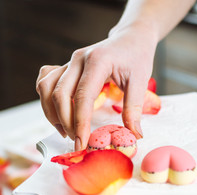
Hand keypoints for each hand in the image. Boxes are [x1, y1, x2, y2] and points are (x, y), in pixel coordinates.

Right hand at [36, 27, 156, 150]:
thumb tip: (134, 135)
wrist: (131, 39)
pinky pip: (45, 81)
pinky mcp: (67, 66)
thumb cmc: (137, 57)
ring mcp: (70, 62)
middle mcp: (78, 60)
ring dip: (51, 113)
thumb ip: (134, 108)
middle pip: (59, 94)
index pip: (83, 97)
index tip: (81, 143)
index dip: (80, 123)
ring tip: (65, 131)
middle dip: (65, 123)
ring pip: (45, 88)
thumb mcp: (140, 81)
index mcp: (98, 62)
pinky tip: (58, 112)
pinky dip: (46, 99)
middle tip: (77, 141)